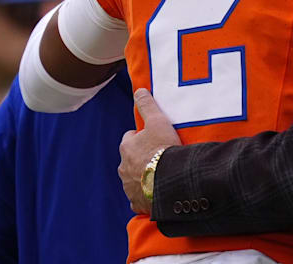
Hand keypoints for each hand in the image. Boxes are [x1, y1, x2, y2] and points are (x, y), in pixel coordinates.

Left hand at [118, 88, 181, 213]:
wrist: (170, 181)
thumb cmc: (163, 148)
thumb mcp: (158, 121)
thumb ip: (147, 105)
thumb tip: (139, 90)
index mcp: (126, 147)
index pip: (129, 138)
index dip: (141, 137)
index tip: (152, 138)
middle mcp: (123, 168)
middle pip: (130, 159)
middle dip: (140, 158)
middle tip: (158, 157)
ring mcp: (129, 187)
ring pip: (133, 179)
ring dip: (143, 176)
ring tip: (160, 175)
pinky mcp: (137, 202)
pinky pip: (139, 198)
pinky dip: (146, 195)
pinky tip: (157, 192)